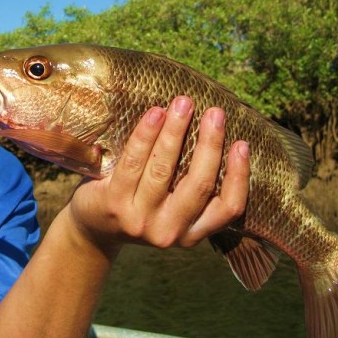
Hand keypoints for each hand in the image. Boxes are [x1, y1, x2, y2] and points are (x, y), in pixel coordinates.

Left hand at [66, 96, 249, 254]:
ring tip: (184, 104)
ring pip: (164, 170)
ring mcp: (140, 220)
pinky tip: (155, 113)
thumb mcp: (172, 208)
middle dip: (210, 144)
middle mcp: (170, 232)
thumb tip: (218, 132)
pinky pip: (133, 162)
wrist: (94, 227)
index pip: (228, 209)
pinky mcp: (114, 203)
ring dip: (176, 132)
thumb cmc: (141, 205)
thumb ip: (192, 185)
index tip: (243, 143)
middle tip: (216, 112)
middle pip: (199, 185)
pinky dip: (146, 135)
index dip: (239, 176)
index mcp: (192, 233)